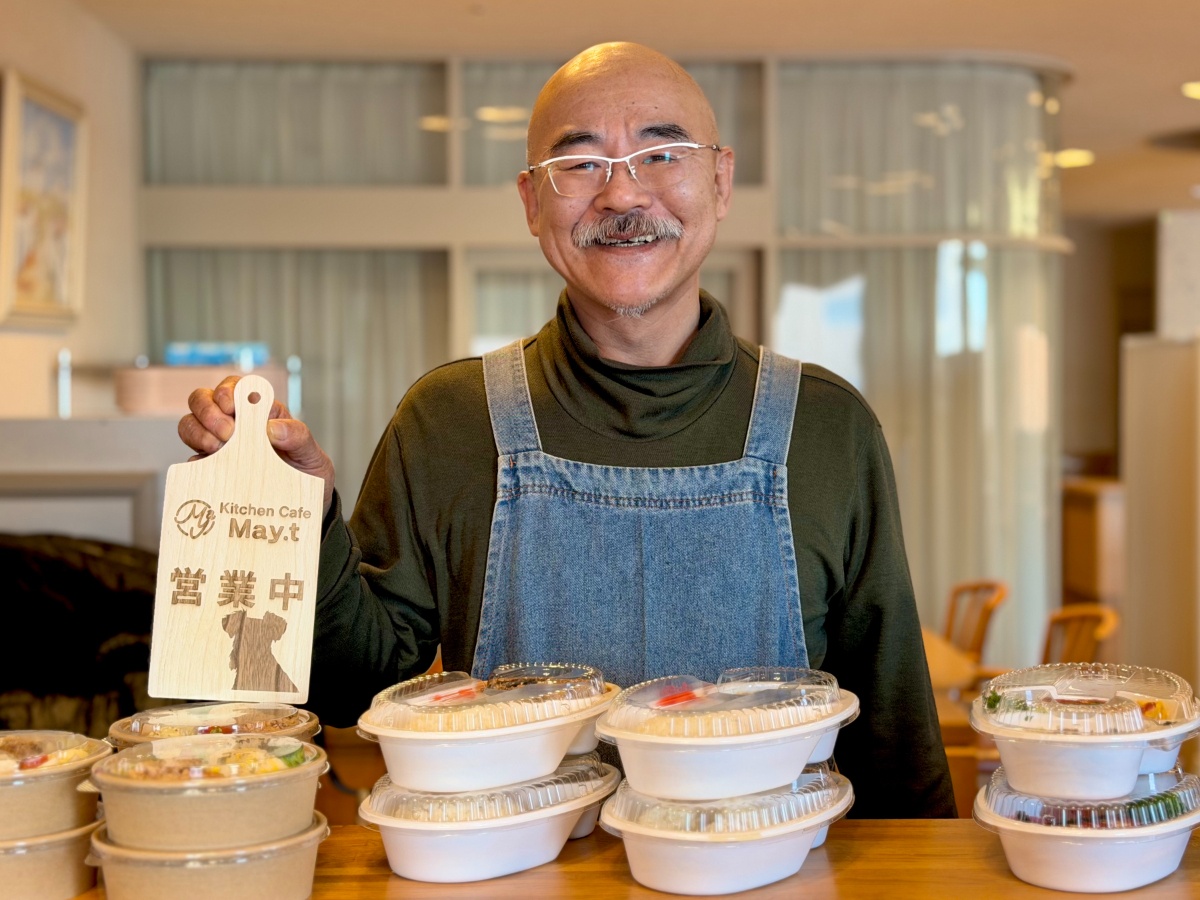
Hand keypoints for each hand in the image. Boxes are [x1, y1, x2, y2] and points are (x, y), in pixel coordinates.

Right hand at [179, 376, 335, 515]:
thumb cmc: (306, 473)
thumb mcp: (312, 454)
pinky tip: (213, 470)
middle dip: (208, 411)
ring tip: (218, 450)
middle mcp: (234, 424)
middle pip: (202, 400)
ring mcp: (219, 446)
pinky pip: (191, 460)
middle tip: (227, 433)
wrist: (300, 506)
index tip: (230, 406)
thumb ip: (298, 436)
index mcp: (260, 413)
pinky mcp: (210, 469)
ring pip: (189, 425)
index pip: (234, 387)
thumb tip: (271, 428)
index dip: (227, 391)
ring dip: (198, 433)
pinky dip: (197, 462)